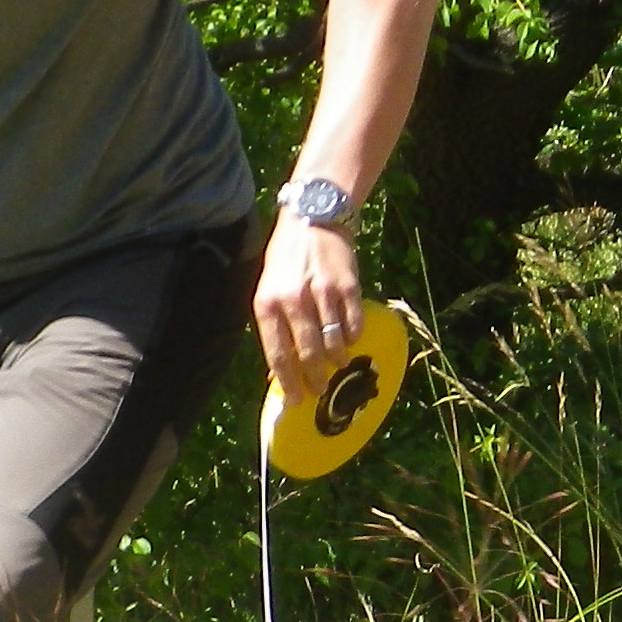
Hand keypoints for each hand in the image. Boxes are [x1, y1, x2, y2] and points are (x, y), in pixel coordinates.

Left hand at [256, 208, 366, 403]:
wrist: (312, 219)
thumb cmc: (286, 260)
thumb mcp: (268, 289)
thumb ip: (274, 327)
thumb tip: (280, 369)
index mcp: (268, 304)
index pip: (278, 355)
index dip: (289, 383)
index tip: (297, 401)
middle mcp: (293, 301)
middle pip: (307, 354)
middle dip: (315, 379)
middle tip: (320, 390)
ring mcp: (322, 294)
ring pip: (333, 343)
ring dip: (336, 361)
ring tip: (337, 366)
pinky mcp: (348, 287)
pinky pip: (353, 325)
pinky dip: (352, 338)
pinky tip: (348, 340)